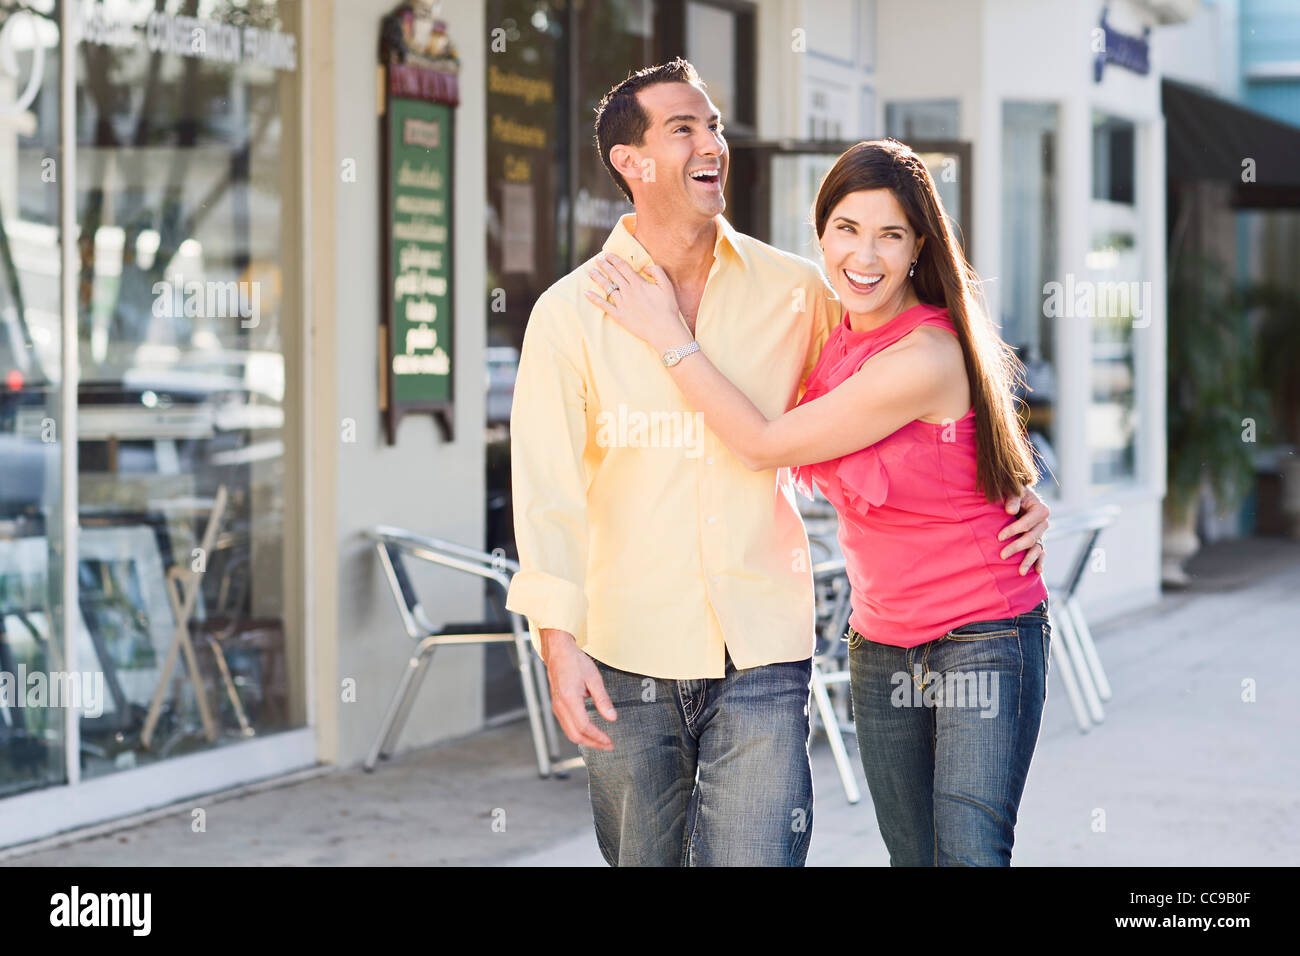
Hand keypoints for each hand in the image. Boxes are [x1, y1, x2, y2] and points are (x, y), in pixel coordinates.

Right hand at [540, 628, 616, 750]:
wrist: (557, 652)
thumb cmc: (575, 661)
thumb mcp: (594, 678)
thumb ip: (603, 700)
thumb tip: (612, 718)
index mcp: (569, 699)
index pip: (584, 726)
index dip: (597, 737)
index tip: (609, 741)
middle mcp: (560, 706)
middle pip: (575, 735)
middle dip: (592, 743)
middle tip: (608, 746)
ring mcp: (556, 707)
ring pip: (569, 732)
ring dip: (586, 740)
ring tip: (601, 741)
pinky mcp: (556, 706)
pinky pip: (566, 725)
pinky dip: (578, 732)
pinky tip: (589, 731)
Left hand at [583, 254, 691, 352]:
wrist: (663, 330)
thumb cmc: (667, 308)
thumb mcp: (666, 286)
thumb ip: (656, 272)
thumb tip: (644, 268)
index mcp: (638, 283)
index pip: (623, 267)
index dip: (614, 259)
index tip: (607, 255)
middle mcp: (627, 291)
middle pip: (613, 275)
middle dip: (604, 266)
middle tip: (598, 260)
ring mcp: (622, 304)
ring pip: (607, 287)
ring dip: (598, 278)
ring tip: (591, 272)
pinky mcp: (619, 315)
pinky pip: (604, 306)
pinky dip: (594, 299)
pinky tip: (587, 293)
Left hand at [997, 486, 1048, 575]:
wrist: (1018, 497)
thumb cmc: (1013, 492)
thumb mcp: (1013, 491)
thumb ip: (1013, 499)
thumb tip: (1010, 511)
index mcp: (1040, 509)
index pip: (1027, 523)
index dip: (1014, 530)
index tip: (999, 537)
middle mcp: (1043, 523)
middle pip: (1031, 538)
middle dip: (1016, 547)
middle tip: (1002, 555)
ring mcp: (1041, 534)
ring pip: (1037, 549)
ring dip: (1029, 560)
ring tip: (1020, 572)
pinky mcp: (1038, 542)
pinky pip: (1041, 554)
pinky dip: (1040, 562)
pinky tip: (1037, 571)